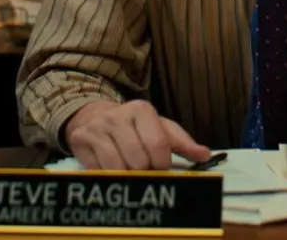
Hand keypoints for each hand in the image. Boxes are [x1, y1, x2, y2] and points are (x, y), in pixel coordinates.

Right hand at [65, 100, 210, 170]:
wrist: (94, 115)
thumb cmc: (133, 126)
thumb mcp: (159, 128)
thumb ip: (182, 142)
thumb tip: (205, 155)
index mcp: (142, 109)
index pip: (158, 146)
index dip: (162, 165)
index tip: (161, 169)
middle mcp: (118, 116)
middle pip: (138, 161)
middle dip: (145, 172)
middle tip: (144, 171)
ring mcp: (97, 128)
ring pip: (117, 169)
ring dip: (127, 177)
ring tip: (130, 171)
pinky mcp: (81, 140)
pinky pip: (98, 171)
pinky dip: (108, 177)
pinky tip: (112, 170)